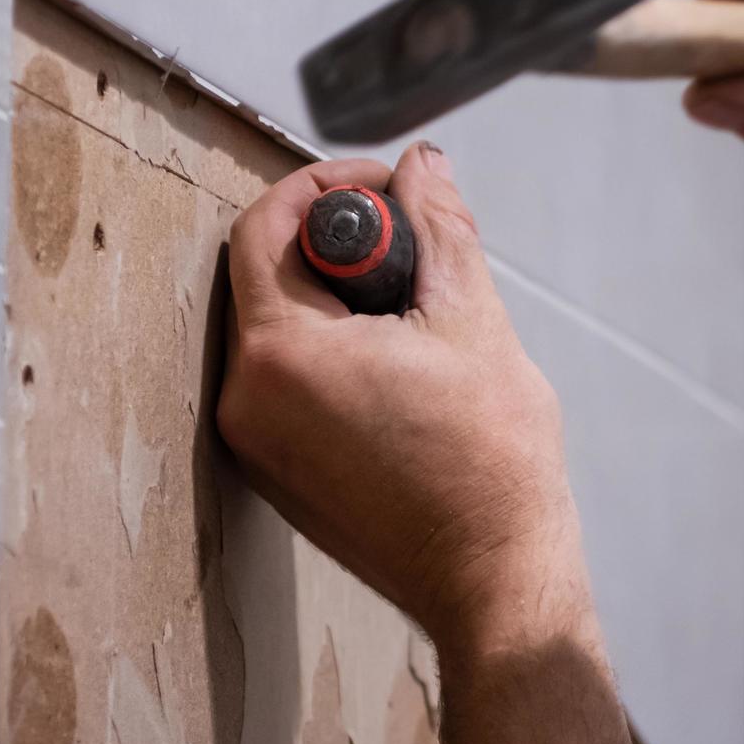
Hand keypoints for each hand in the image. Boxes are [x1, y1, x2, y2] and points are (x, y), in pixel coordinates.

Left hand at [217, 144, 590, 649]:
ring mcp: (258, 445)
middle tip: (410, 252)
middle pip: (266, 279)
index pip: (263, 229)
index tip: (381, 189)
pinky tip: (401, 368)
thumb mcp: (470, 318)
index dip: (321, 189)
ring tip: (415, 317)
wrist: (494, 576)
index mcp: (281, 356)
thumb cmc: (489, 463)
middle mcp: (249, 402)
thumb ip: (438, 228)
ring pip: (278, 333)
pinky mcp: (280, 476)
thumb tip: (422, 167)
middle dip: (336, 248)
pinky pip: (288, 386)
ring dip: (337, 303)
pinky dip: (332, 356)